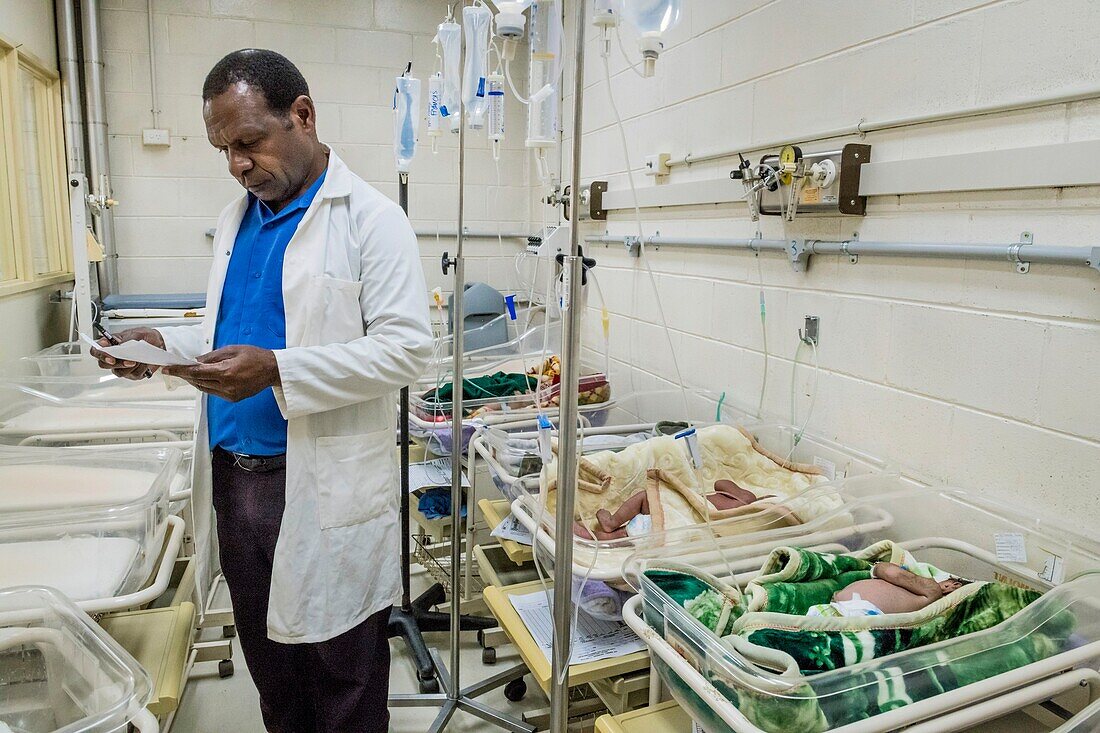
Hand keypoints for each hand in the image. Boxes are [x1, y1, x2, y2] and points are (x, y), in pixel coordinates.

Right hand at [90, 327, 162, 379]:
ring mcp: (122, 366)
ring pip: (118, 372)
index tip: (109, 354)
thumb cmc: (145, 336)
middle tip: (127, 360)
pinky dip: (140, 369)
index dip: (99, 353)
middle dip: (115, 363)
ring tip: (138, 360)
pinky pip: (133, 375)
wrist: (159, 343)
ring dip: (129, 367)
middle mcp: (114, 357)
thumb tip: (121, 345)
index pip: (96, 350)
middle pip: (104, 364)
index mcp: (110, 344)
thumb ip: (128, 339)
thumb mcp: (137, 333)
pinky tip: (145, 363)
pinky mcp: (132, 373)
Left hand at [162, 345, 279, 401]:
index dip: (180, 370)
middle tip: (173, 369)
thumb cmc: (255, 357)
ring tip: (185, 373)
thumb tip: (196, 361)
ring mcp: (229, 394)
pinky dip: (205, 385)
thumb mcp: (232, 350)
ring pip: (204, 388)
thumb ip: (212, 356)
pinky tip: (201, 378)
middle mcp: (226, 386)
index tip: (168, 369)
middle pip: (198, 381)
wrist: (272, 370)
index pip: (196, 372)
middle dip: (184, 375)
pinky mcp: (233, 398)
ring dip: (193, 381)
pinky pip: (213, 392)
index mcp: (225, 372)